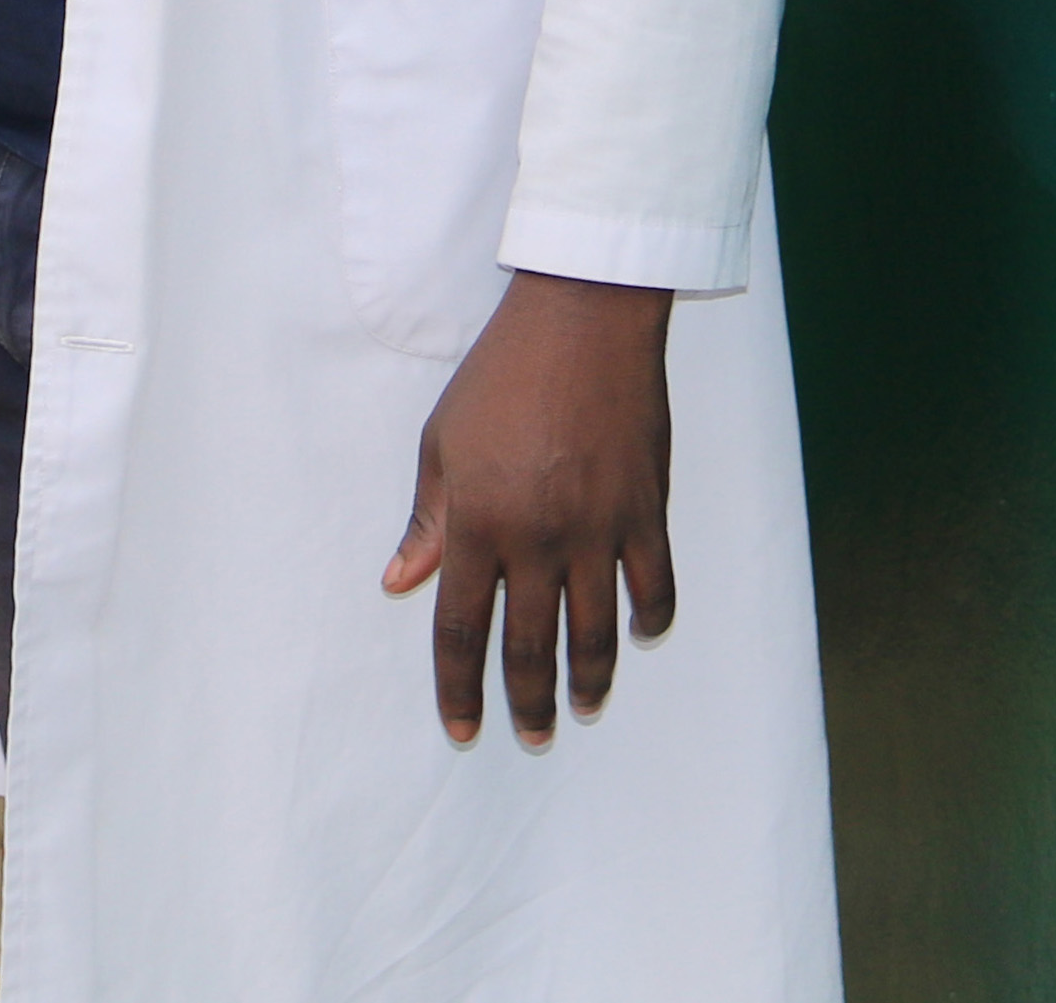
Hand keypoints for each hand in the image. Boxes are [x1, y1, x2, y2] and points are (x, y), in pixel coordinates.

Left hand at [383, 269, 676, 745]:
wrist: (581, 319)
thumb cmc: (499, 375)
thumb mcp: (441, 441)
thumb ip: (427, 520)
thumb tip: (400, 582)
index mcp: (476, 521)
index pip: (461, 628)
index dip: (459, 687)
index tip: (461, 729)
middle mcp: (536, 537)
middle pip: (529, 645)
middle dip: (526, 702)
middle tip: (530, 736)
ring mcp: (597, 527)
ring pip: (594, 632)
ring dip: (588, 680)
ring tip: (582, 709)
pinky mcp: (646, 510)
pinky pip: (655, 586)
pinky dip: (649, 619)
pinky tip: (637, 635)